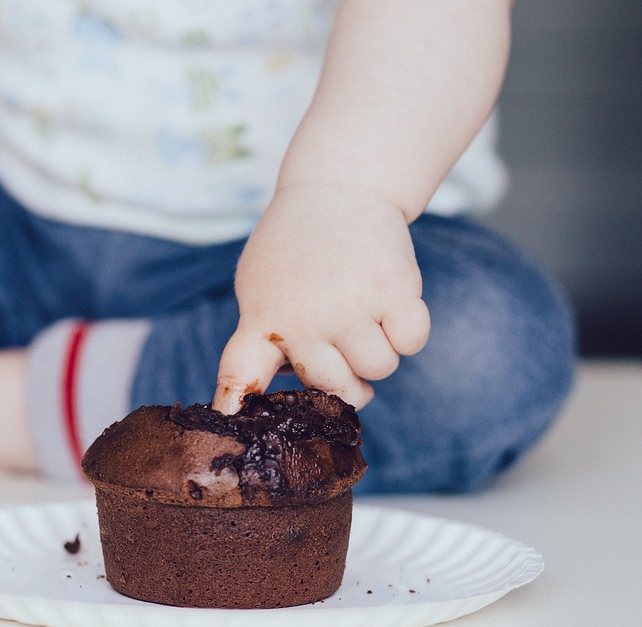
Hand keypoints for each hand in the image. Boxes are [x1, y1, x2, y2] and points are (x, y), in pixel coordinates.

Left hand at [213, 184, 430, 412]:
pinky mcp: (394, 290)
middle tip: (344, 342)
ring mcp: (350, 306)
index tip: (229, 422)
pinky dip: (409, 330)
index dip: (234, 404)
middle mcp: (303, 319)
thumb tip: (273, 391)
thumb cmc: (295, 248)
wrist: (337, 190)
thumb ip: (262, 338)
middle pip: (337, 388)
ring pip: (380, 369)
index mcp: (262, 320)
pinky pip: (412, 342)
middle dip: (348, 376)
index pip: (240, 371)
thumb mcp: (257, 286)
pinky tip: (391, 303)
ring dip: (380, 350)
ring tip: (364, 313)